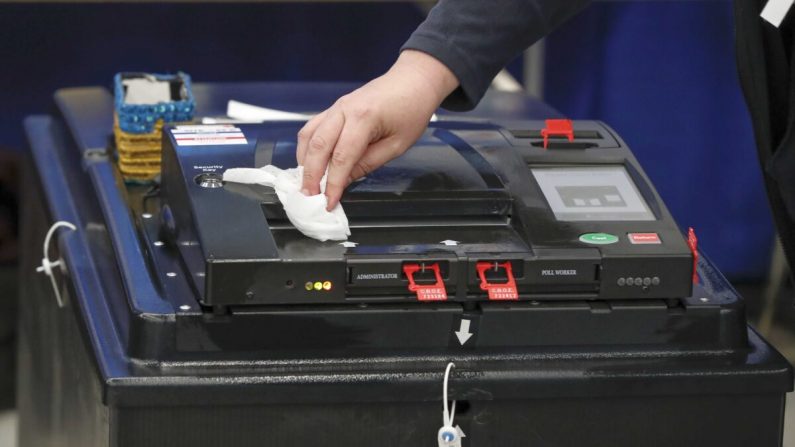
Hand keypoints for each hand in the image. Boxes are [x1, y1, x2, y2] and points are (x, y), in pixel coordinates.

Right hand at [297, 50, 458, 209]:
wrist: (413, 80)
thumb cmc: (412, 109)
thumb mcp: (397, 145)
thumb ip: (368, 163)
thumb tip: (345, 181)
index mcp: (364, 118)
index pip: (341, 158)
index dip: (333, 183)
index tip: (329, 202)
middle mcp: (344, 110)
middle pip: (318, 146)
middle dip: (311, 175)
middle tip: (310, 197)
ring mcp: (336, 107)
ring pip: (308, 135)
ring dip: (304, 161)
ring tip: (307, 183)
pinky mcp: (334, 108)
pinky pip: (312, 127)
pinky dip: (307, 147)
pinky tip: (309, 163)